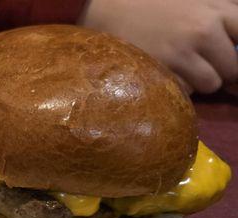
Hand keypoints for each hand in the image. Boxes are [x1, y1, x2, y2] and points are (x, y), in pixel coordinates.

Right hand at [79, 0, 237, 93]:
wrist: (107, 9)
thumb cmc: (151, 4)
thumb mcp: (194, 0)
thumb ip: (222, 13)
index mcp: (215, 11)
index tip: (231, 58)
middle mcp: (203, 32)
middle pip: (233, 70)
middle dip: (220, 71)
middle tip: (201, 64)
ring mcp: (181, 56)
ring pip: (209, 85)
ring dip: (198, 81)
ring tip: (179, 68)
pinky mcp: (160, 74)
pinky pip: (183, 92)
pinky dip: (176, 87)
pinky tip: (162, 72)